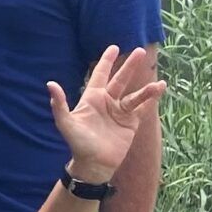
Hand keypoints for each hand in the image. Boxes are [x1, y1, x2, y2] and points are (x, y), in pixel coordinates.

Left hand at [46, 45, 163, 180]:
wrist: (94, 165)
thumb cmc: (78, 144)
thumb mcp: (66, 124)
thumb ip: (59, 104)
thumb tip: (50, 83)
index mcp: (93, 98)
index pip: (100, 74)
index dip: (106, 61)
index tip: (114, 47)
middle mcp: (108, 102)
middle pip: (121, 79)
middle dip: (130, 66)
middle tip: (140, 51)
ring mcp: (120, 112)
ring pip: (135, 95)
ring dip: (146, 89)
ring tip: (159, 83)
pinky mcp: (130, 123)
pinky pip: (143, 108)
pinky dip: (151, 100)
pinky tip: (161, 90)